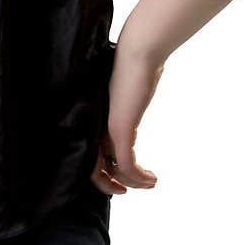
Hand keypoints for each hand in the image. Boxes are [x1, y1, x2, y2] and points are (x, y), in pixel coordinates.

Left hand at [89, 31, 165, 196]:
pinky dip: (139, 177)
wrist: (138, 52)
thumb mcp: (129, 90)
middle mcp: (97, 124)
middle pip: (95, 166)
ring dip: (133, 182)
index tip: (119, 179)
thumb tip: (137, 96)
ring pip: (115, 169)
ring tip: (150, 183)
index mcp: (96, 117)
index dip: (101, 171)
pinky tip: (152, 179)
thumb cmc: (136, 65)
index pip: (91, 152)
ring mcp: (107, 127)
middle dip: (110, 184)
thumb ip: (128, 101)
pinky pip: (126, 164)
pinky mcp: (120, 128)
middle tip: (125, 192)